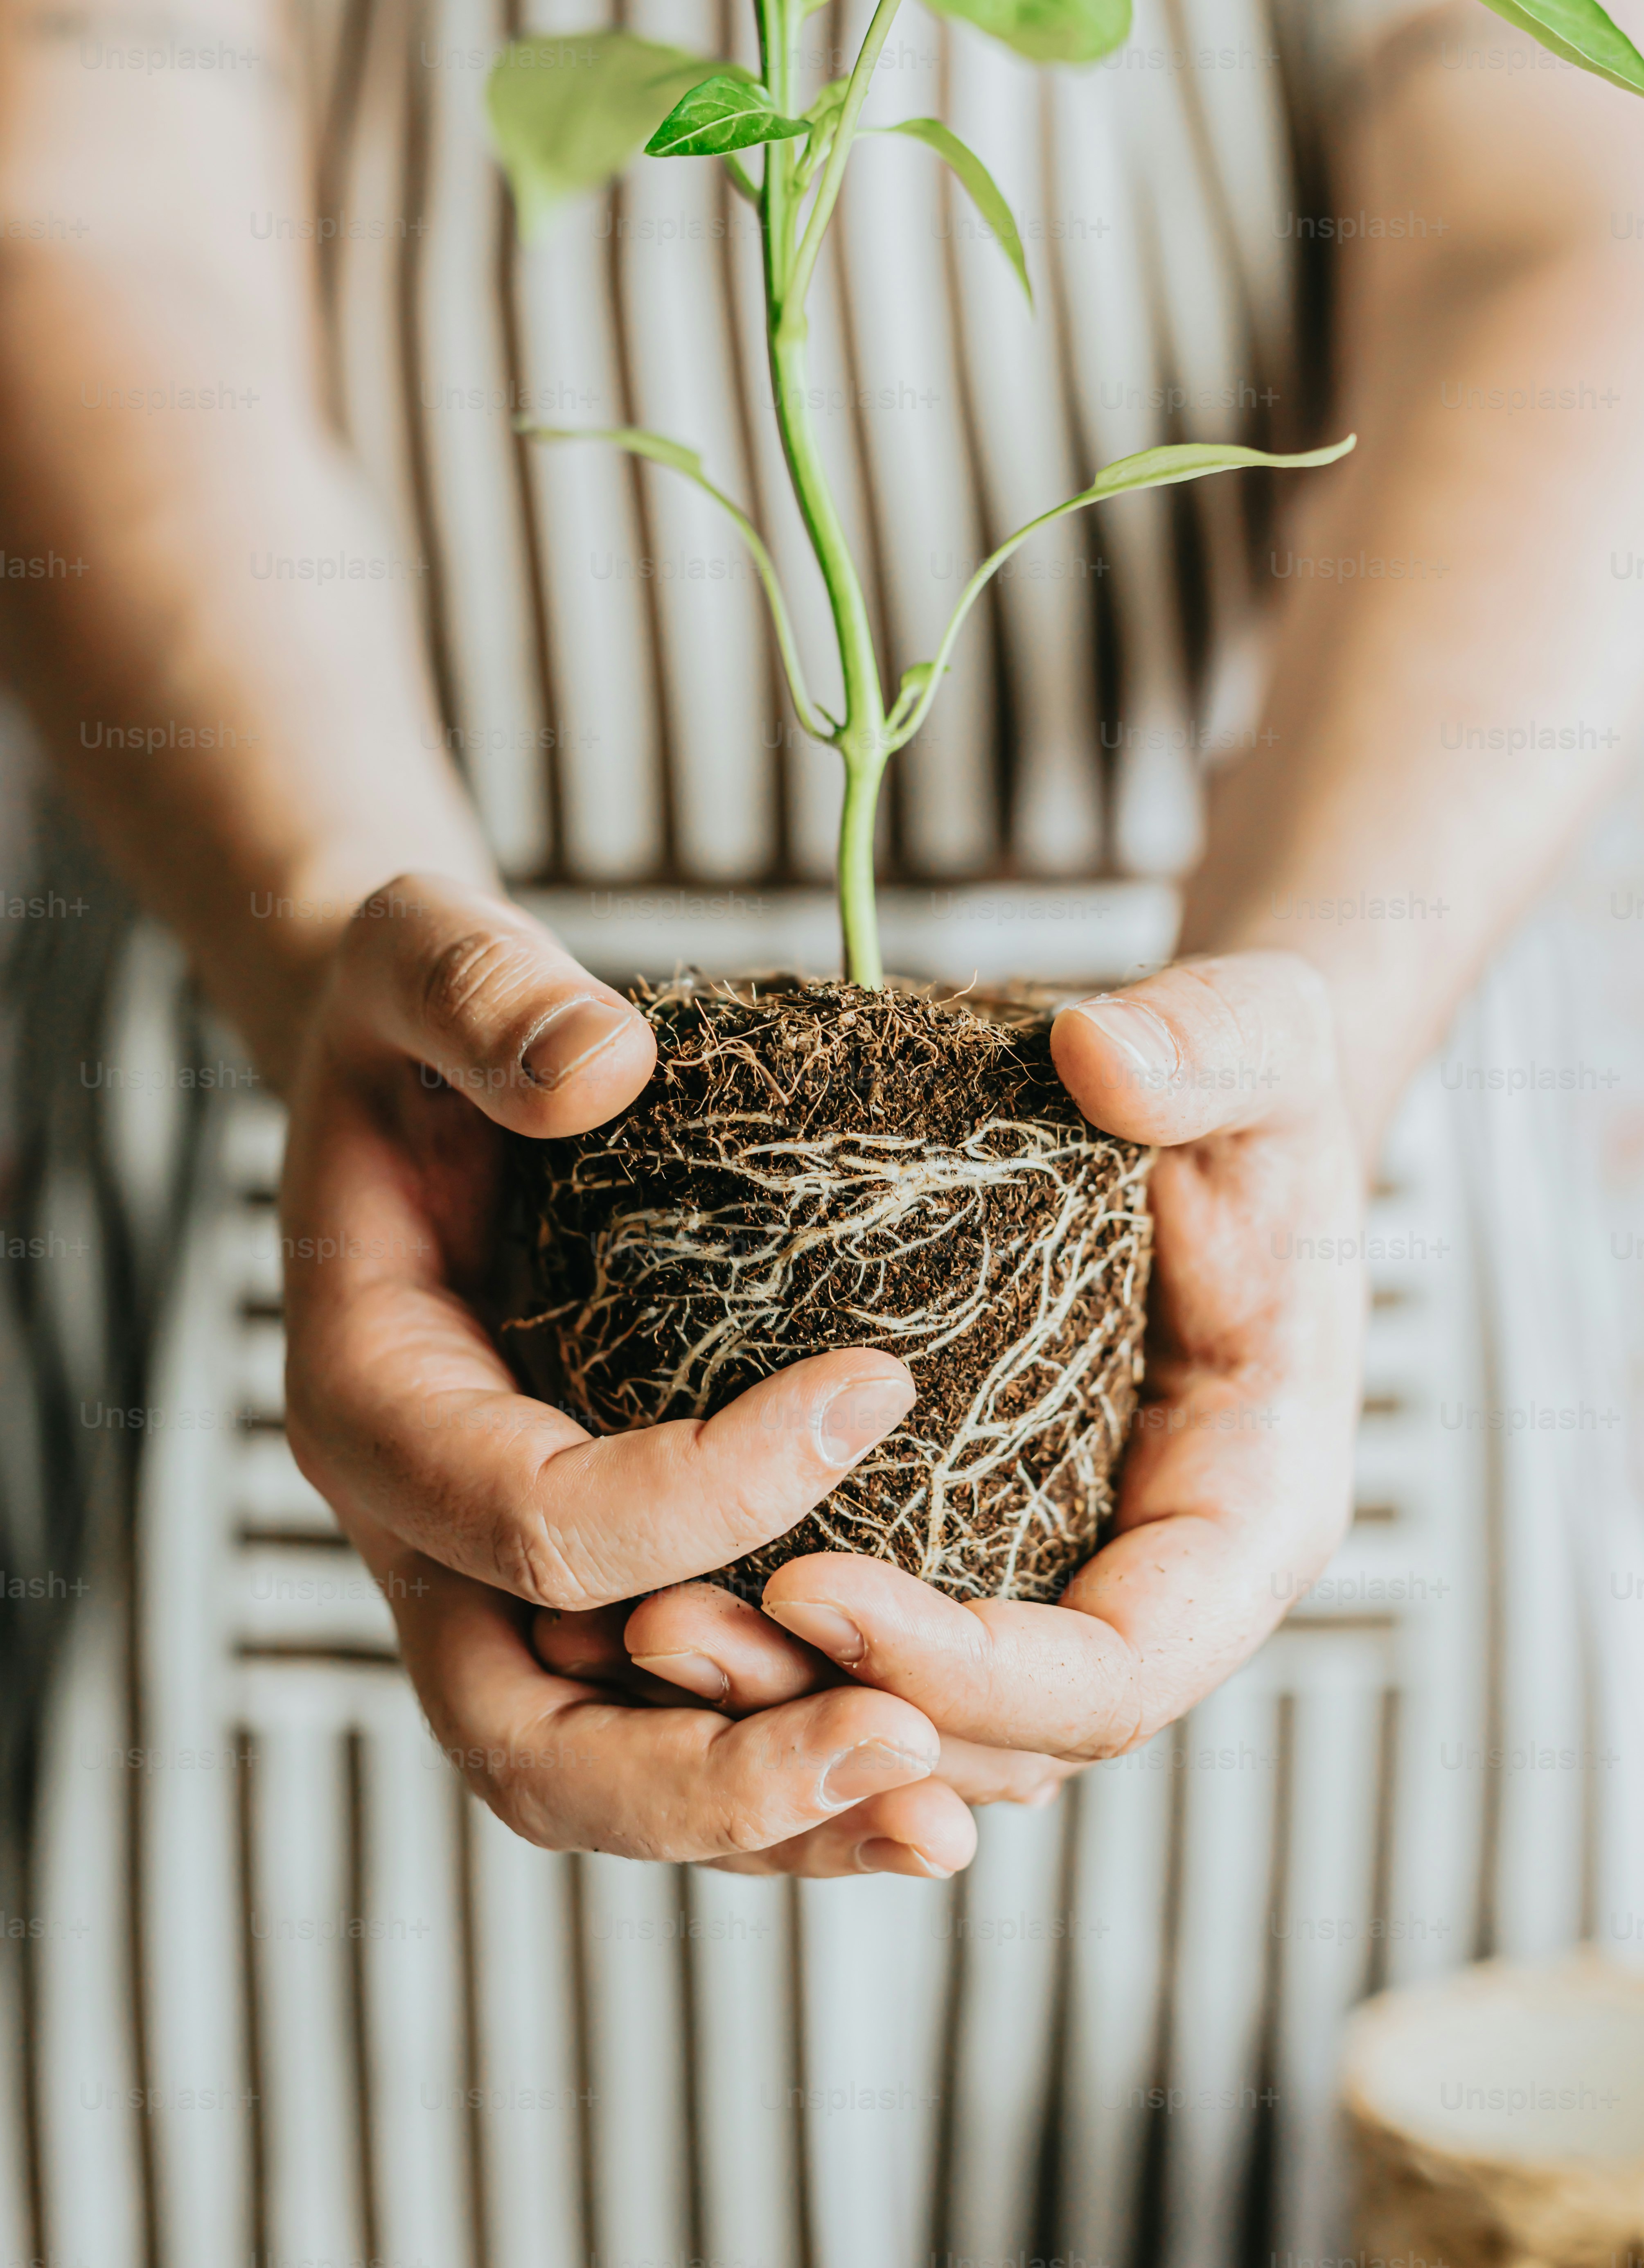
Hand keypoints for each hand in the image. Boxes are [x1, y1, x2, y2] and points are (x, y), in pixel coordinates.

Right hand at [279, 873, 975, 1875]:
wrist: (404, 1090)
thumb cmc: (416, 1024)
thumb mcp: (423, 957)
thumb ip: (486, 996)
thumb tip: (602, 1065)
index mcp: (371, 1402)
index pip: (532, 1516)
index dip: (705, 1489)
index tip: (880, 1392)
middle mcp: (417, 1532)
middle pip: (533, 1741)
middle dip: (715, 1771)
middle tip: (905, 1740)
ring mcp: (487, 1585)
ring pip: (598, 1783)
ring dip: (766, 1822)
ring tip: (946, 1818)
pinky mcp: (568, 1594)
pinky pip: (654, 1735)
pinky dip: (776, 1782)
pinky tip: (922, 1779)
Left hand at [623, 952, 1365, 1764]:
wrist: (1218, 1114)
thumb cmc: (1255, 1093)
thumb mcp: (1263, 1042)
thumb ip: (1207, 1047)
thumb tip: (1101, 1054)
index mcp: (1252, 1512)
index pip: (1116, 1671)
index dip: (967, 1669)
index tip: (806, 1583)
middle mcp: (1160, 1581)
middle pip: (1004, 1734)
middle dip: (837, 1705)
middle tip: (662, 1628)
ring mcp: (1068, 1573)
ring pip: (929, 1716)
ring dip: (784, 1698)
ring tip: (633, 1626)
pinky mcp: (986, 1539)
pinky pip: (887, 1641)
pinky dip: (784, 1645)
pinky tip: (652, 1593)